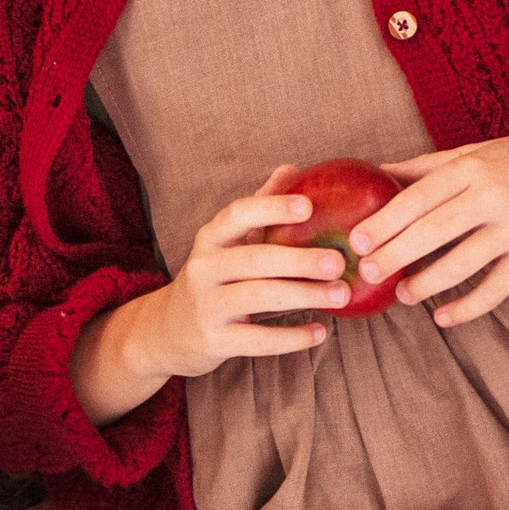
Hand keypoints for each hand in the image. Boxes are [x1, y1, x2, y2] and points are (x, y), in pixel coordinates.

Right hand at [150, 165, 351, 379]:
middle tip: (339, 262)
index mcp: (210, 239)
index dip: (271, 208)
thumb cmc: (212, 279)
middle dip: (300, 260)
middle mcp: (203, 268)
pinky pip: (258, 339)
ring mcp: (207, 306)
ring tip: (341, 295)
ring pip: (260, 297)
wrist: (166, 331)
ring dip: (305, 295)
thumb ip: (258, 209)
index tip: (308, 206)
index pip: (237, 215)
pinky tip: (320, 332)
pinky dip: (292, 337)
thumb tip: (292, 169)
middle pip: (255, 259)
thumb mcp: (226, 243)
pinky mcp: (214, 341)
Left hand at [347, 125, 508, 326]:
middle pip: (434, 230)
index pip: (419, 196)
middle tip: (368, 273)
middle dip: (396, 254)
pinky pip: (496, 288)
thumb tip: (375, 173)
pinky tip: (443, 318)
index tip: (358, 241)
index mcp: (471, 167)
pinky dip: (468, 307)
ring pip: (463, 264)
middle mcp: (492, 195)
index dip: (385, 221)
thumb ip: (426, 166)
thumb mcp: (475, 152)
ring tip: (404, 295)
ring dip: (428, 284)